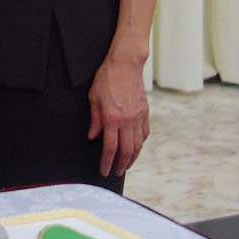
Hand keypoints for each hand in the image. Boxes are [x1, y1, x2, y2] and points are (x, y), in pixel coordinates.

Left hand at [88, 53, 149, 176]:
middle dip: (121, 165)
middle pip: (126, 150)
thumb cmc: (106, 79)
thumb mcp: (93, 98)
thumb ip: (94, 119)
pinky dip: (140, 143)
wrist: (125, 64)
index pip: (110, 147)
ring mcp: (138, 117)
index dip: (107, 162)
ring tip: (126, 165)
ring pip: (138, 144)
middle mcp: (127, 120)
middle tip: (117, 173)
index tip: (104, 171)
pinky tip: (135, 147)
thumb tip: (93, 137)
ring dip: (132, 157)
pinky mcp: (145, 112)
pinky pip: (144, 133)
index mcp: (112, 118)